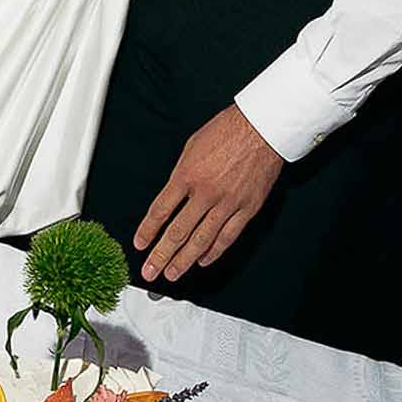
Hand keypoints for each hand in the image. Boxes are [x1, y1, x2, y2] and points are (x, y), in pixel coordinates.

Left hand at [134, 104, 283, 283]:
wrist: (261, 128)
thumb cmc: (226, 131)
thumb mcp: (191, 147)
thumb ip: (181, 175)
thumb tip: (172, 197)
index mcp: (187, 175)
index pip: (161, 210)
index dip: (148, 230)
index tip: (140, 244)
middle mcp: (205, 193)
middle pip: (178, 231)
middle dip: (161, 254)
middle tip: (150, 271)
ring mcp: (227, 203)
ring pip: (202, 240)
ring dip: (184, 260)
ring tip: (172, 273)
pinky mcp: (247, 208)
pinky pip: (227, 236)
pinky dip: (214, 251)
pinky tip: (203, 260)